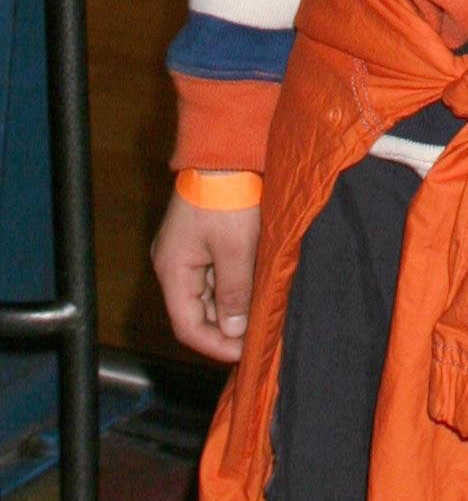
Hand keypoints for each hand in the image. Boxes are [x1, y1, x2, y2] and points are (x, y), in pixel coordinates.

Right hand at [152, 190, 259, 363]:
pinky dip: (234, 286)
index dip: (215, 344)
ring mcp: (187, 251)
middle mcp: (174, 264)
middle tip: (259, 335)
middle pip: (197, 312)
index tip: (245, 352)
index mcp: (173, 270)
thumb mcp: (235, 248)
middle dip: (226, 327)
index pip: (188, 326)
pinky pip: (216, 273)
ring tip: (262, 314)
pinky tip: (256, 289)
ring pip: (209, 293)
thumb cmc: (229, 195)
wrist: (226, 147)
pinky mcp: (203, 238)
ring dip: (233, 306)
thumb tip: (232, 330)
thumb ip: (234, 292)